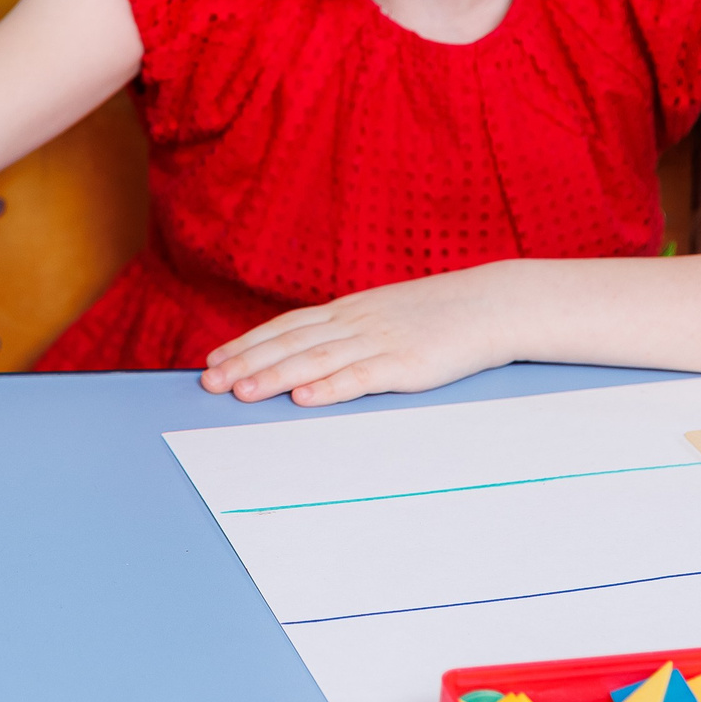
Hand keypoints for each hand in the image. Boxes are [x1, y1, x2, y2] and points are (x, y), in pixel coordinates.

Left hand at [199, 267, 513, 406]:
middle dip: (246, 363)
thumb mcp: (384, 315)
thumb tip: (310, 354)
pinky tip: (304, 398)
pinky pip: (361, 377)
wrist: (491, 304)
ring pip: (316, 360)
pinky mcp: (406, 364)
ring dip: (275, 377)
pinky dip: (329, 387)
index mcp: (348, 310)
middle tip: (209, 382)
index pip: (286, 326)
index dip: (247, 343)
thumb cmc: (437, 314)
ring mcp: (379, 342)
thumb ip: (348, 332)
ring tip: (242, 393)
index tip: (214, 360)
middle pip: (290, 343)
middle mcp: (355, 322)